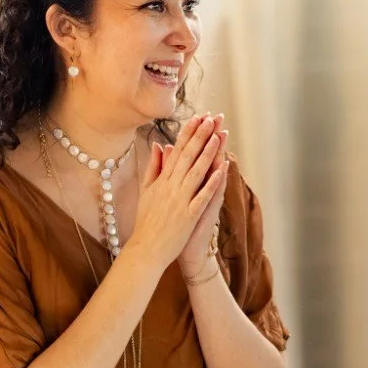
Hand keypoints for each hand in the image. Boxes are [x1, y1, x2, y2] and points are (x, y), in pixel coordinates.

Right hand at [125, 114, 225, 276]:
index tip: (197, 117)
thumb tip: (158, 145)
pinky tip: (222, 169)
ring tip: (218, 135)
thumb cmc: (146, 222)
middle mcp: (170, 187)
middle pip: (188, 156)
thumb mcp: (146, 191)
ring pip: (196, 171)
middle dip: (200, 135)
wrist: (145, 250)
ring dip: (208, 152)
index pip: (176, 151)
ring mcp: (180, 200)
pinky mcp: (188, 215)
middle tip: (211, 118)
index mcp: (162, 180)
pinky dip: (212, 182)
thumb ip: (153, 168)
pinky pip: (202, 196)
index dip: (188, 133)